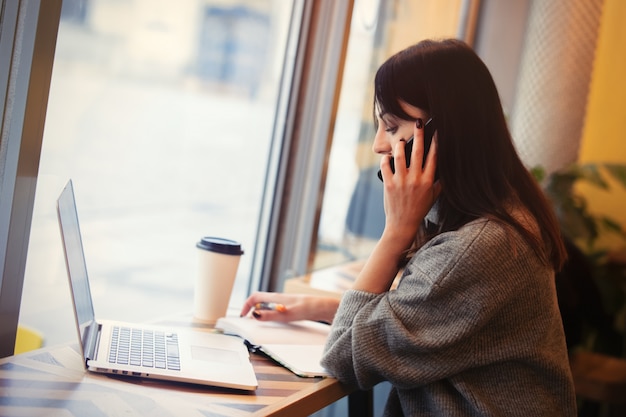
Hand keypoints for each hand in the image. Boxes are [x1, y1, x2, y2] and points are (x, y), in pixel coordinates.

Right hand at [240, 292, 338, 323]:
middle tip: (250, 322)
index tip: (243, 316)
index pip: (255, 297)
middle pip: (260, 301)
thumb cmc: (309, 308)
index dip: (246, 305)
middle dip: (252, 310)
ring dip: (262, 314)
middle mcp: (279, 298)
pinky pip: (276, 310)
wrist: (325, 307)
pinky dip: (271, 316)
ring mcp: (285, 302)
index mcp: (276, 298)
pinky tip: (276, 323)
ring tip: (261, 324)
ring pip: (268, 306)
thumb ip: (270, 315)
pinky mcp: (291, 307)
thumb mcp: (287, 314)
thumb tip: (254, 315)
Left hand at [379, 118, 440, 248]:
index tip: (437, 130)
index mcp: (428, 181)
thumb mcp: (434, 197)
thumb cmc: (419, 209)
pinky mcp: (389, 185)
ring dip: (400, 146)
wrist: (402, 224)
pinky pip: (386, 166)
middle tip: (418, 123)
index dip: (436, 142)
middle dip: (419, 135)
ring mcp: (401, 181)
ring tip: (401, 141)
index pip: (434, 157)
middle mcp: (416, 179)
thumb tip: (445, 168)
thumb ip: (440, 182)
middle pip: (418, 152)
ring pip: (400, 156)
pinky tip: (388, 156)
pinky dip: (386, 159)